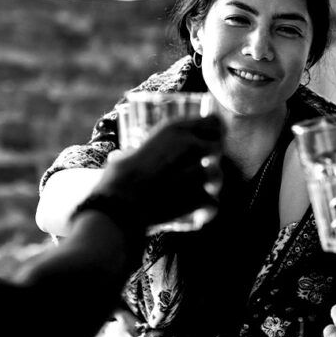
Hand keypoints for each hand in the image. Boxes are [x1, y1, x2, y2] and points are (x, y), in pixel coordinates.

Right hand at [90, 115, 223, 228]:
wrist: (116, 207)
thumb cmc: (117, 178)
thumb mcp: (132, 153)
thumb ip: (145, 153)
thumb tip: (130, 157)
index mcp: (175, 128)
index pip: (214, 121)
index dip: (216, 130)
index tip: (212, 138)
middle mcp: (191, 145)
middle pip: (219, 146)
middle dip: (212, 158)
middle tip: (199, 169)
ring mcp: (198, 171)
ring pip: (216, 176)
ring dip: (208, 185)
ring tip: (190, 193)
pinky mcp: (200, 196)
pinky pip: (213, 203)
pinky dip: (206, 210)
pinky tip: (196, 215)